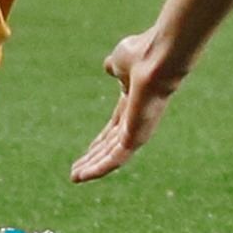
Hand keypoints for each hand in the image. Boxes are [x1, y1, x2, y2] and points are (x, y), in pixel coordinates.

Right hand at [71, 29, 176, 182]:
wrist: (157, 57)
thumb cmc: (143, 54)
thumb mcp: (120, 60)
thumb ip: (114, 67)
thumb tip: (110, 66)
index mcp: (132, 104)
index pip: (113, 129)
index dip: (98, 142)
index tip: (86, 151)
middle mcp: (137, 121)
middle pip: (110, 146)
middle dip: (93, 159)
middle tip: (76, 172)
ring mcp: (138, 131)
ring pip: (112, 157)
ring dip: (93, 168)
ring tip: (75, 178)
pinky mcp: (136, 138)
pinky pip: (116, 159)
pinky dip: (98, 169)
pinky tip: (83, 176)